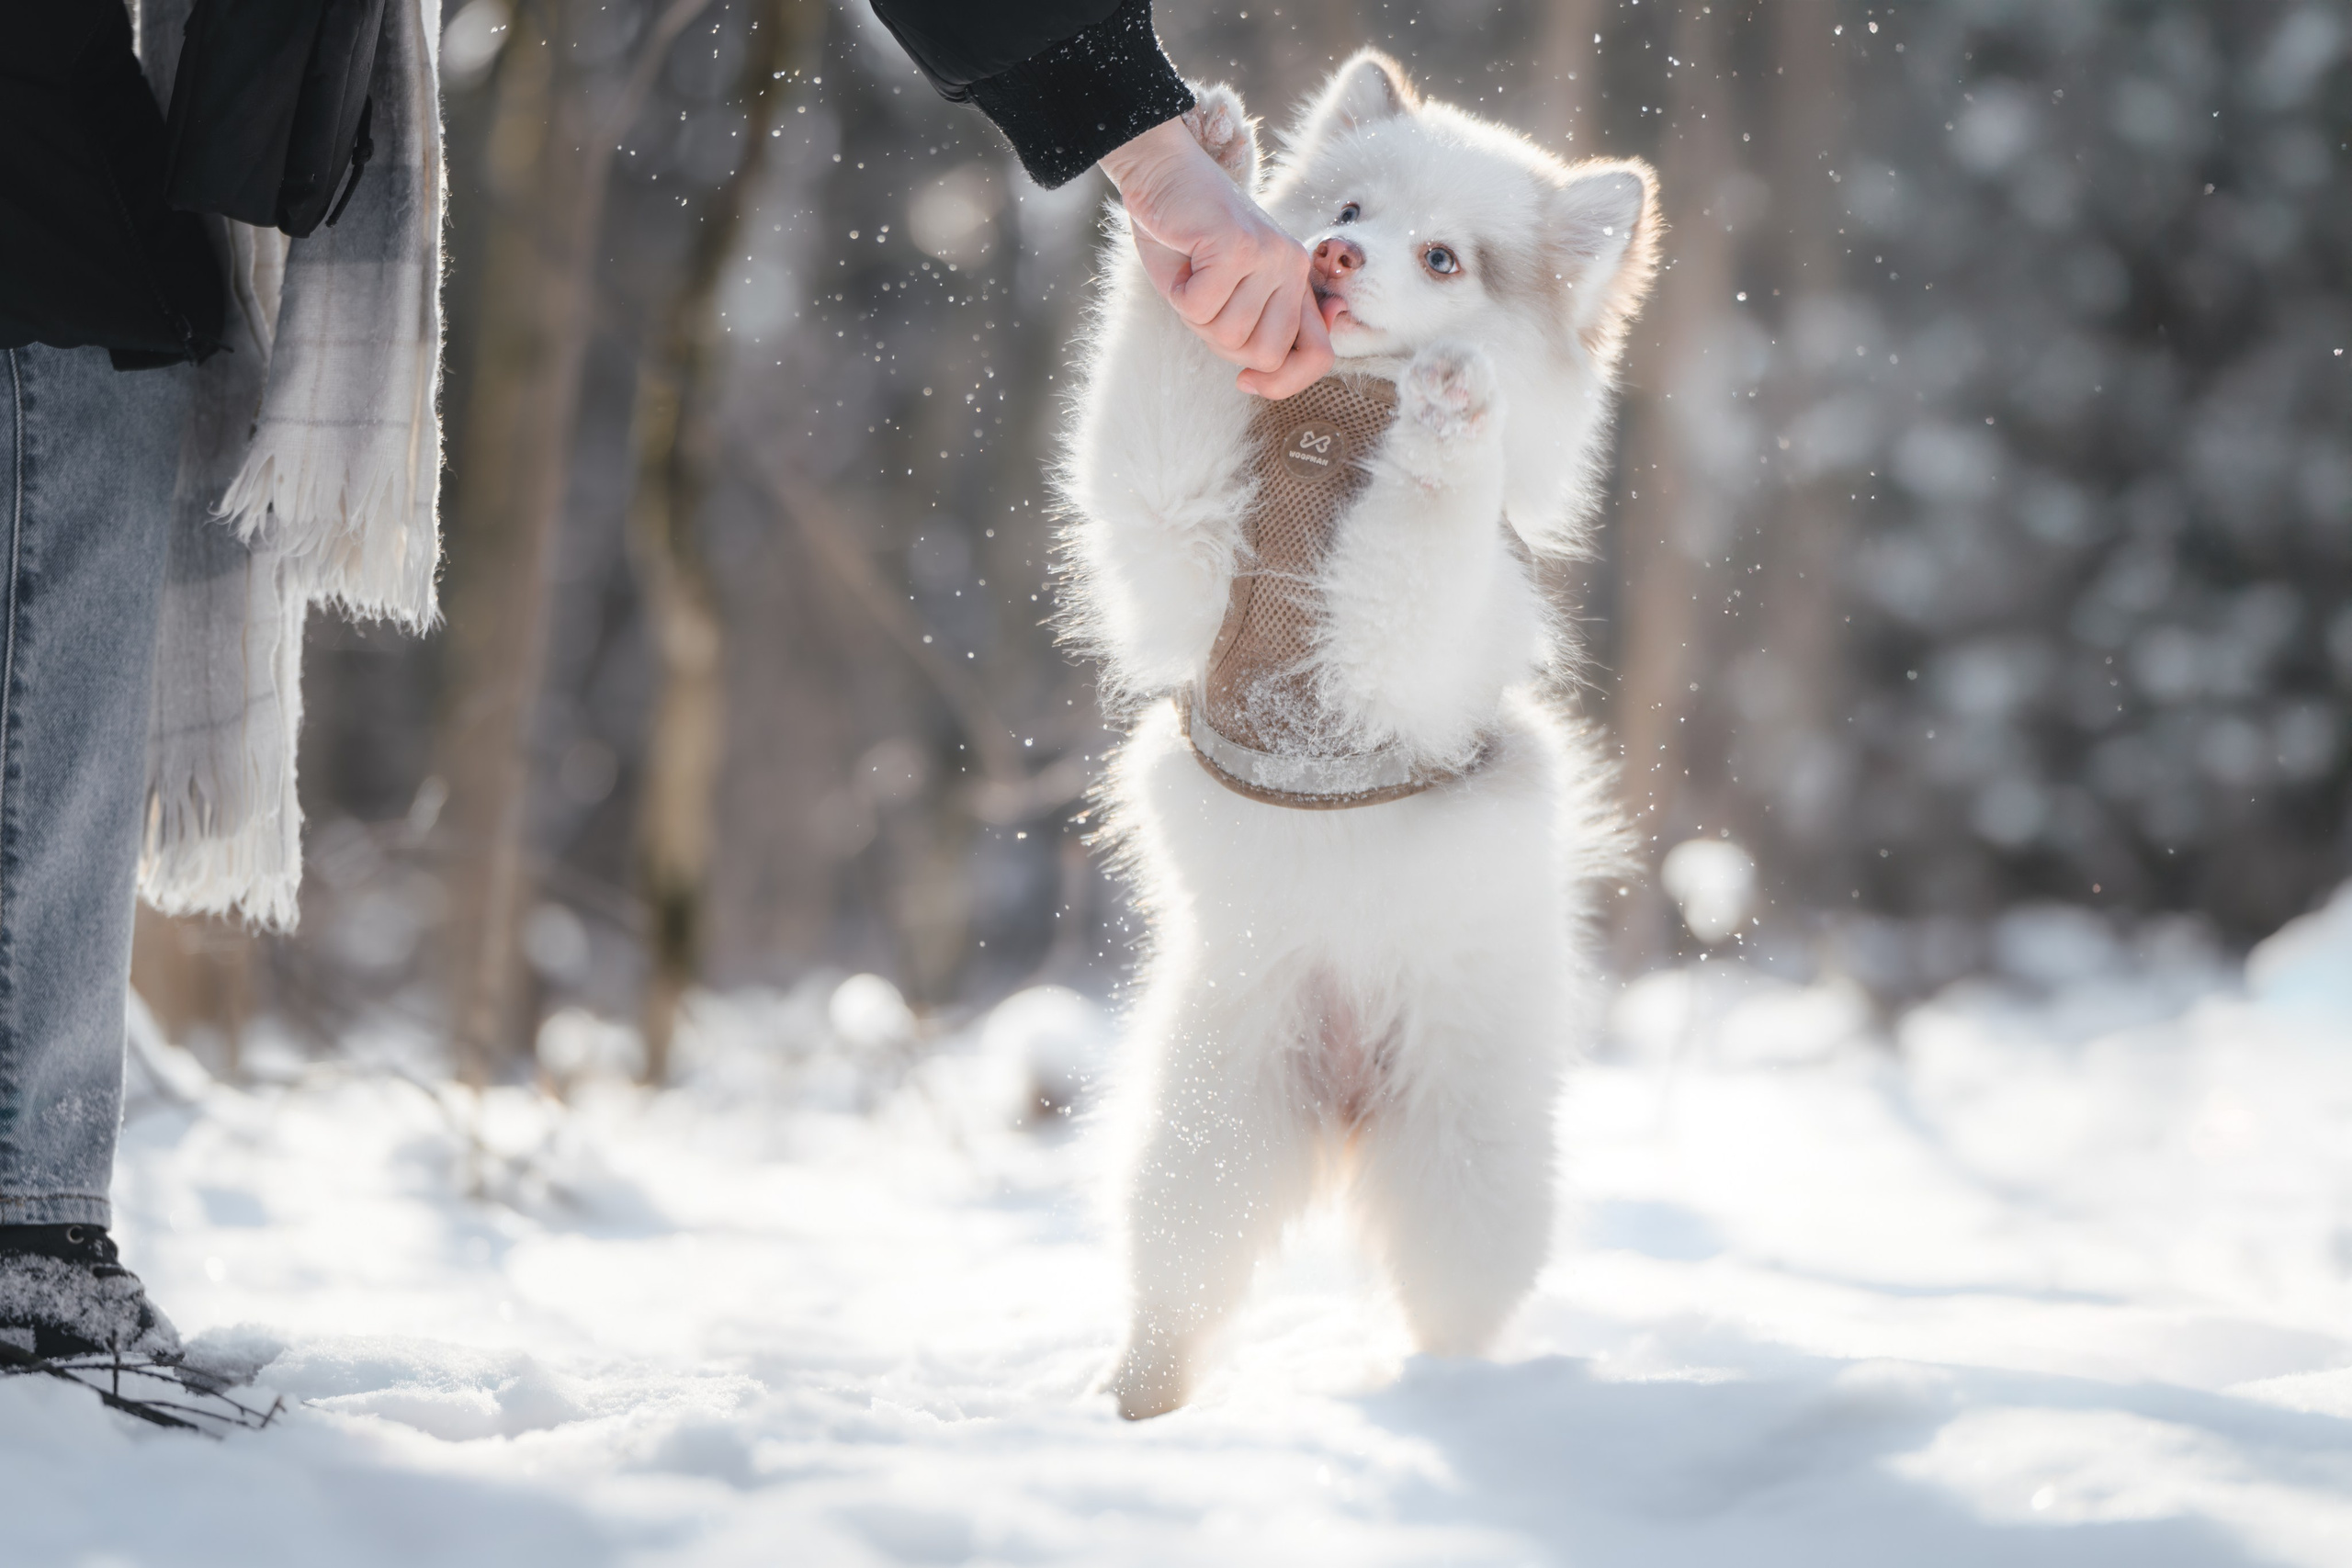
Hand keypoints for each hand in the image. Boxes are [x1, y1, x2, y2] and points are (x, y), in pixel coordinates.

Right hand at [1101, 118, 1332, 398]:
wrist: (1161, 170)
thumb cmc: (1185, 236)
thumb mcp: (1225, 291)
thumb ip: (1255, 325)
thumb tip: (1276, 365)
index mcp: (1295, 280)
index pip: (1318, 356)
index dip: (1284, 384)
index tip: (1245, 381)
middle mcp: (1292, 266)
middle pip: (1265, 354)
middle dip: (1222, 342)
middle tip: (1203, 300)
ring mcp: (1269, 255)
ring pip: (1229, 335)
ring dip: (1195, 315)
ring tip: (1192, 272)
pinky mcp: (1238, 246)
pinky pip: (1199, 309)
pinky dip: (1177, 294)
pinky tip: (1181, 258)